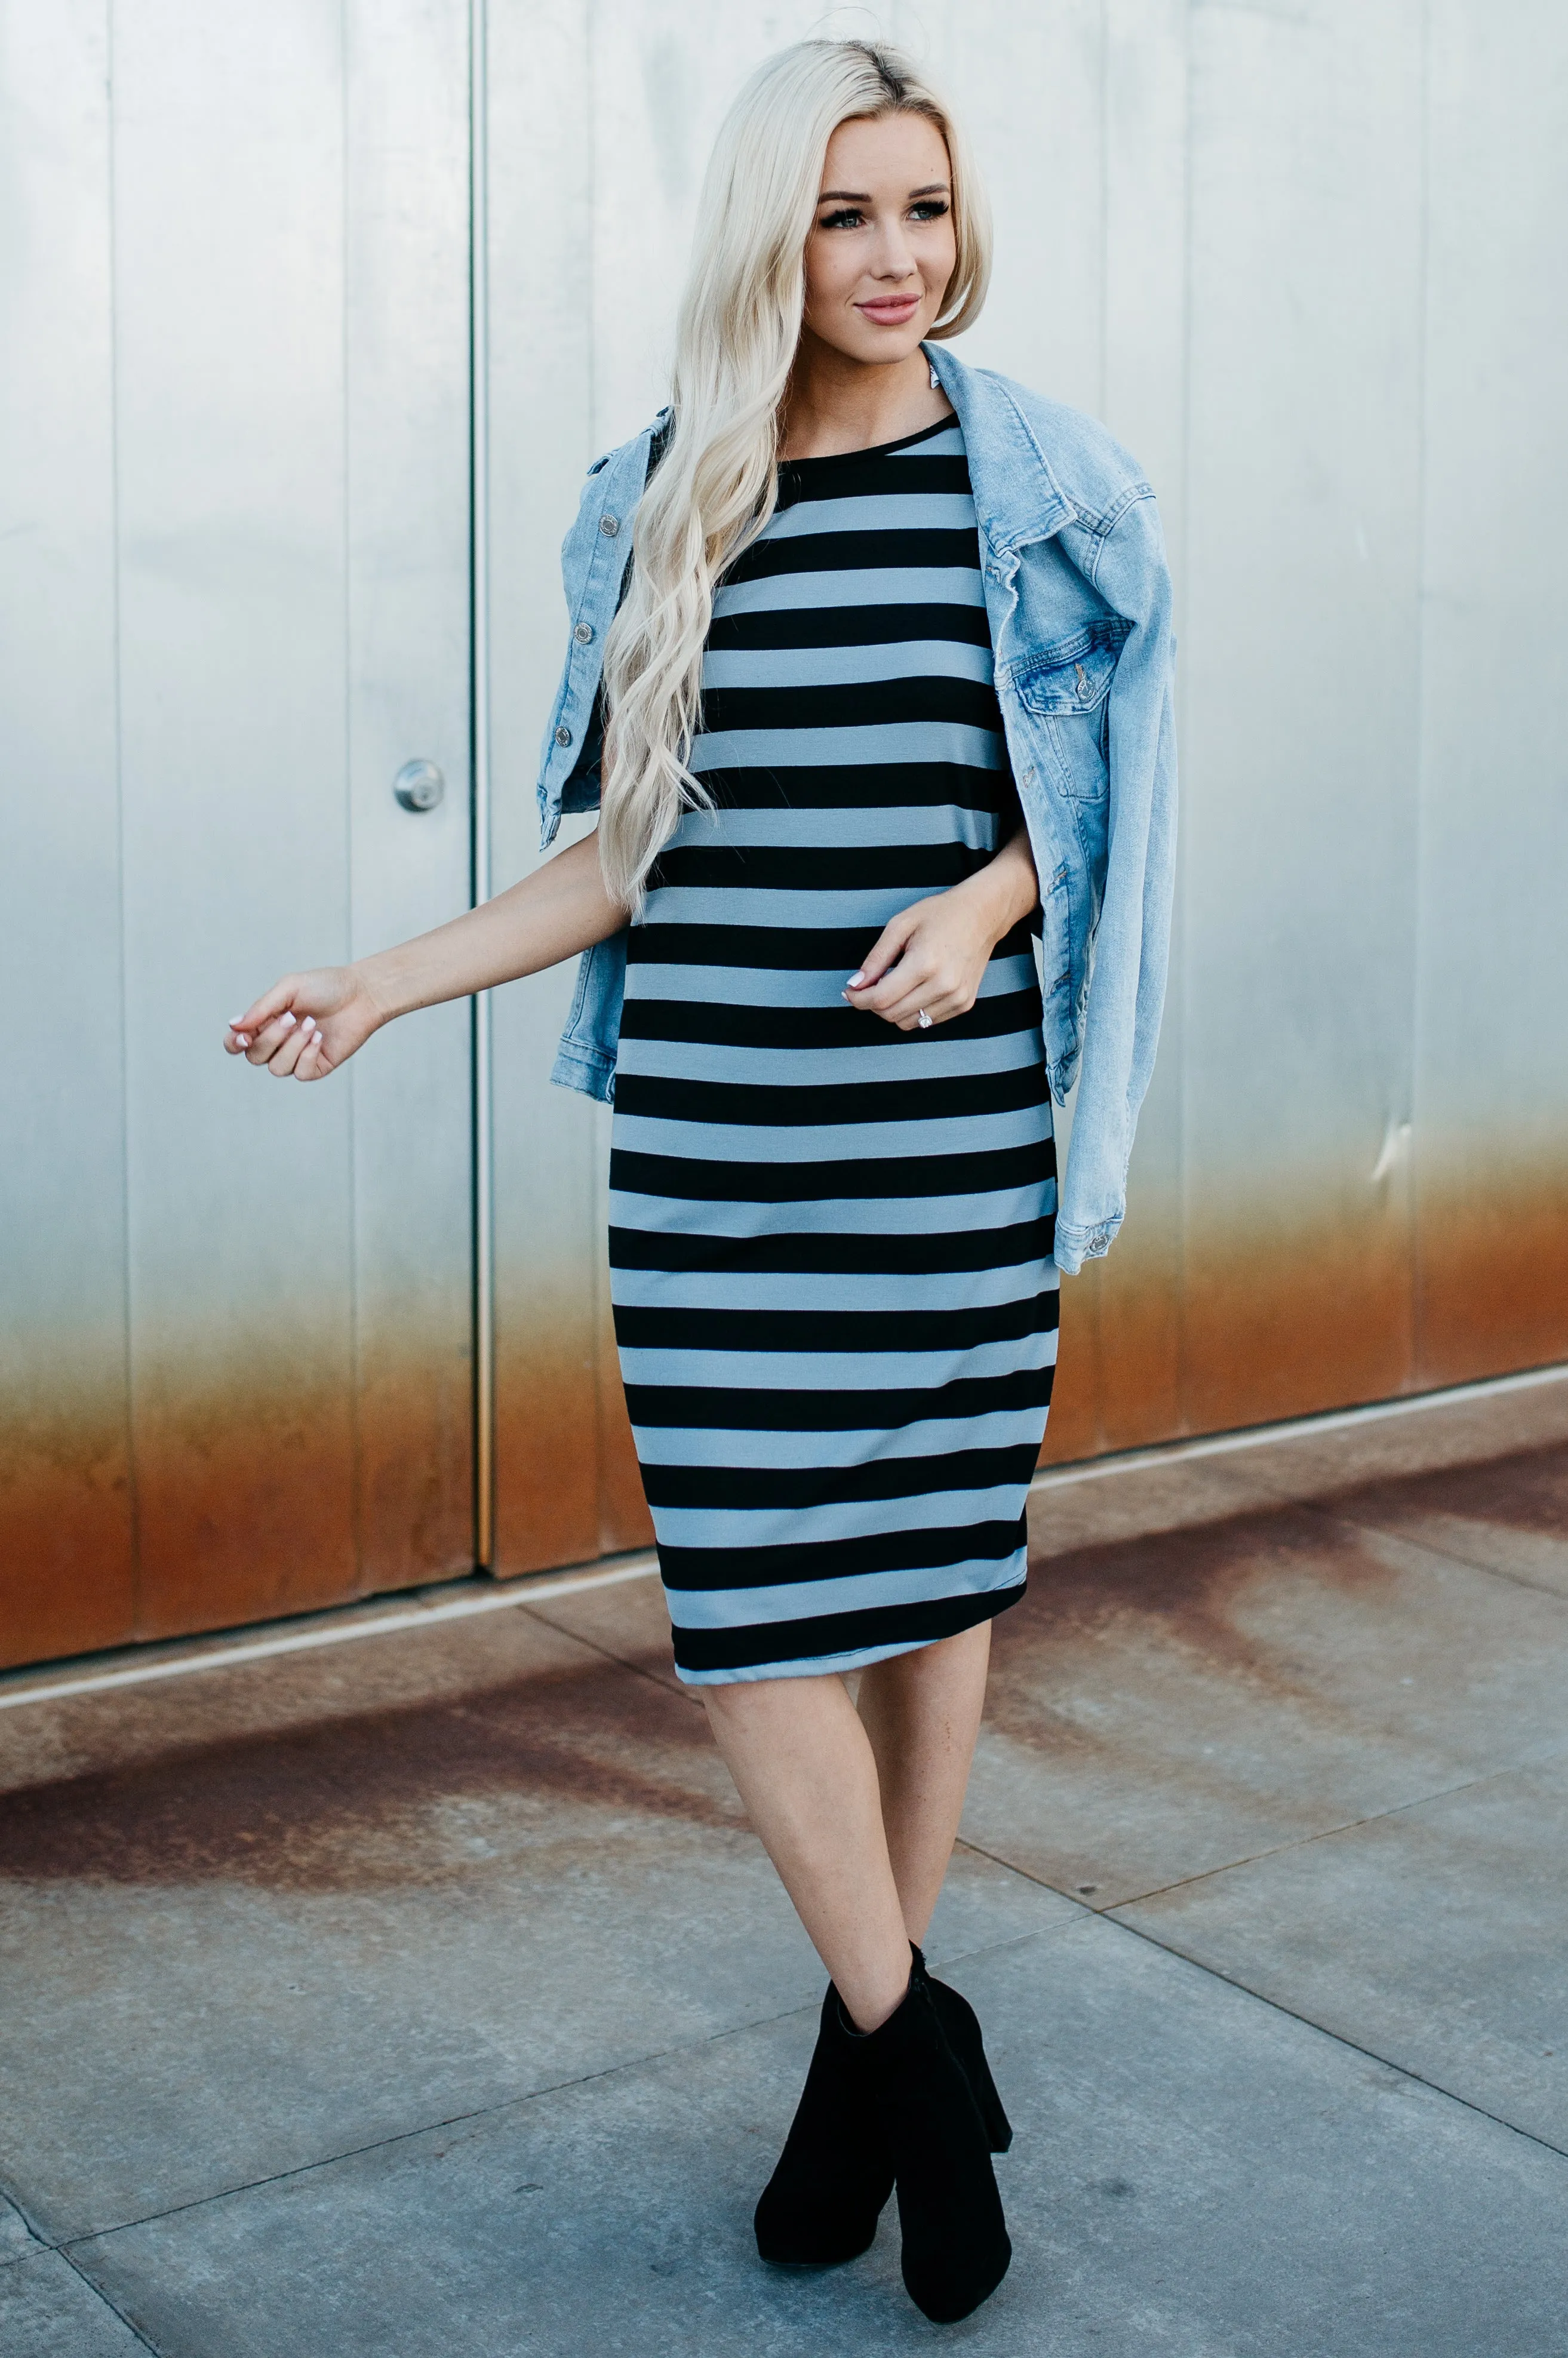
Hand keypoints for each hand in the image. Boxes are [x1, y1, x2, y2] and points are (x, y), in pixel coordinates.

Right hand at [223, 965, 383, 1080]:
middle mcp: (278, 1042)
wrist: (361, 994)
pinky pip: (301, 1073)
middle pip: (255, 1057)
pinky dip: (308, 1055)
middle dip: (271, 1039)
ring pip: (277, 1068)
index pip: (237, 1043)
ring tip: (311, 1024)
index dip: (234, 1044)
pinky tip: (319, 1037)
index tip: (244, 1036)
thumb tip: (234, 1026)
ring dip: (293, 1046)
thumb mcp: (289, 988)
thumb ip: (261, 1008)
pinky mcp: (317, 1067)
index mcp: (265, 1023)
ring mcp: (297, 1056)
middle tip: (291, 1017)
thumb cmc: (325, 987)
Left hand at [843, 876, 1009, 1031]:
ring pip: (908, 1022)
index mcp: (924, 963)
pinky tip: (914, 989)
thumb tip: (855, 985)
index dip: (858, 999)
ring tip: (893, 985)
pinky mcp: (964, 1004)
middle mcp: (943, 985)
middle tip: (868, 987)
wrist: (983, 915)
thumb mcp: (900, 925)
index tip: (850, 991)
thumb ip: (875, 958)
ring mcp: (957, 998)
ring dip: (892, 1009)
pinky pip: (926, 1021)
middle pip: (891, 1014)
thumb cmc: (940, 914)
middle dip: (872, 1005)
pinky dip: (913, 1010)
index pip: (880, 999)